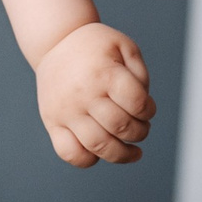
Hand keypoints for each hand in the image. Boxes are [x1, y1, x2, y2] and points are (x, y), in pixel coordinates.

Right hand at [34, 22, 156, 165]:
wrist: (55, 41)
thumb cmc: (95, 47)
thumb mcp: (124, 46)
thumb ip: (140, 75)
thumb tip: (143, 108)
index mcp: (104, 73)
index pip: (137, 104)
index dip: (149, 111)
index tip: (147, 109)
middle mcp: (83, 94)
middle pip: (121, 127)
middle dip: (139, 133)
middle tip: (141, 127)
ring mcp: (66, 111)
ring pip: (98, 146)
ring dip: (121, 154)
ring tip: (132, 151)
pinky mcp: (52, 123)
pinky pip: (69, 153)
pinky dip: (88, 160)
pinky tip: (100, 153)